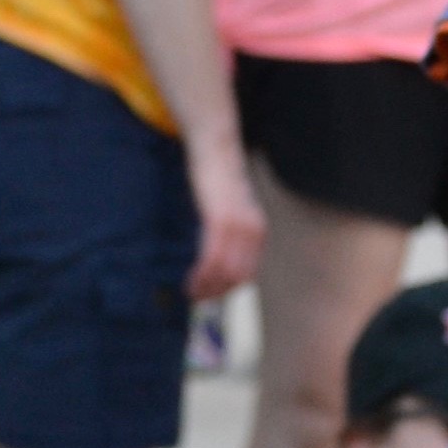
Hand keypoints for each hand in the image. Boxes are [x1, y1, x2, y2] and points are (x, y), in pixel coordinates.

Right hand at [186, 147, 264, 301]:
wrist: (216, 148)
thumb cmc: (218, 178)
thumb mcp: (230, 208)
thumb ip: (230, 230)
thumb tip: (218, 254)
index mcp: (257, 231)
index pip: (246, 274)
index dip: (227, 290)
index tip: (208, 296)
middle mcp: (252, 231)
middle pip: (237, 278)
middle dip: (215, 293)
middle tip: (195, 298)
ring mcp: (237, 226)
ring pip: (224, 272)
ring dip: (206, 287)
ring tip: (190, 291)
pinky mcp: (220, 219)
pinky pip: (212, 257)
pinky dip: (201, 274)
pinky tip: (190, 279)